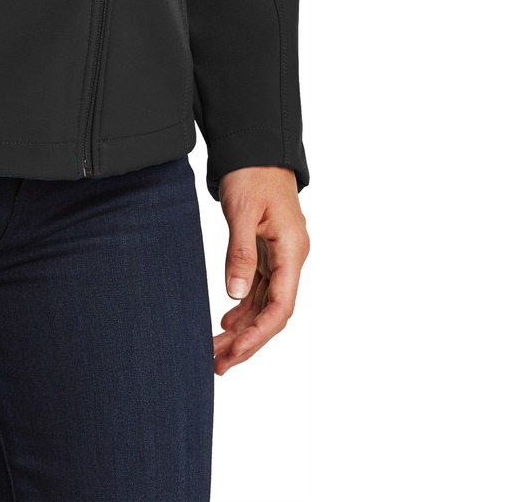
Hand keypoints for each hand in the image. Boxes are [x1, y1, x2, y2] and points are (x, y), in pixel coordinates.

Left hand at [213, 166, 308, 375]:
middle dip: (248, 342)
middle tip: (217, 364)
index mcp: (292, 250)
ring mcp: (280, 255)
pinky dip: (243, 307)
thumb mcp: (242, 210)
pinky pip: (258, 287)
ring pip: (264, 303)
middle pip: (273, 312)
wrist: (256, 144)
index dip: (258, 335)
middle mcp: (291, 257)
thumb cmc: (252, 171)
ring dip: (243, 329)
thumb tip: (234, 295)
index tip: (235, 354)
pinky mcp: (267, 249)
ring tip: (215, 351)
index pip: (281, 307)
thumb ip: (239, 252)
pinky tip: (226, 323)